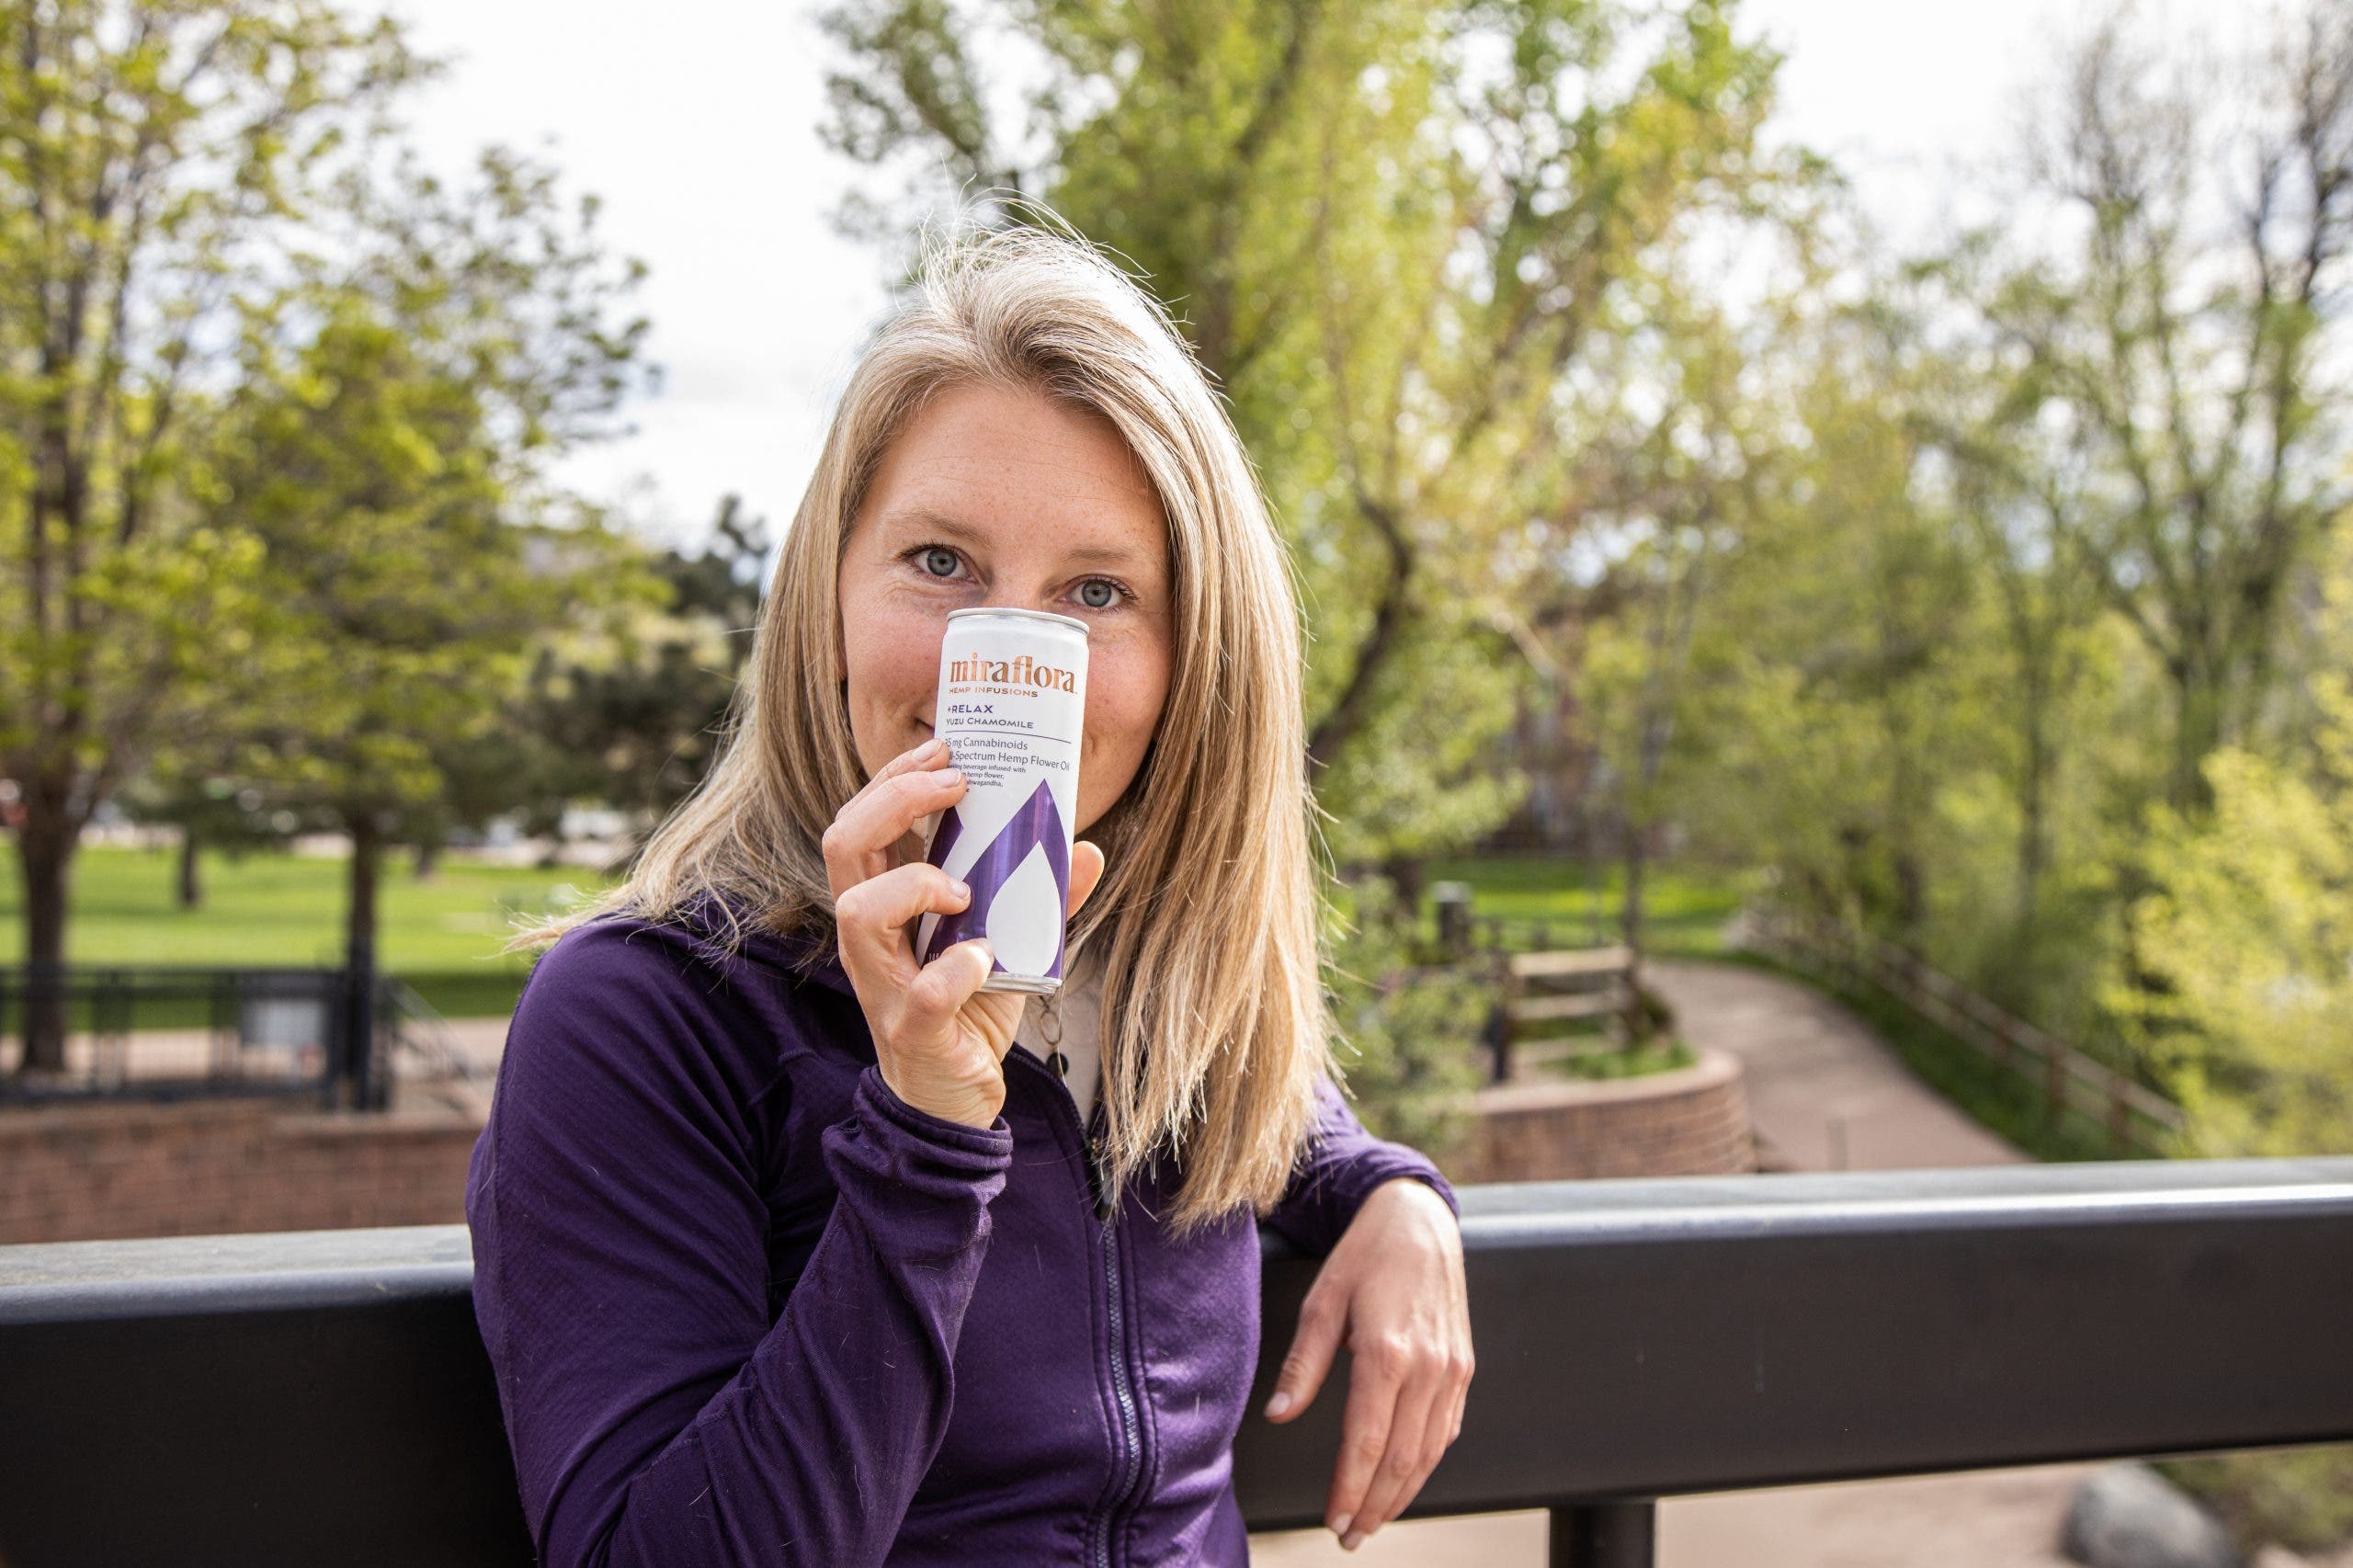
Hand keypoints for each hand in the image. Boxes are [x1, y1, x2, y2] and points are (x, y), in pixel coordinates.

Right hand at [823, 735, 1106, 1128]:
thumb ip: (1042, 896)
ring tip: (963, 887)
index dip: (894, 778)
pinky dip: (956, 971)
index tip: (945, 748)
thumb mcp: (1008, 941)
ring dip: (913, 884)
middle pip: (842, 845)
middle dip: (894, 801)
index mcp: (884, 903)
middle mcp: (870, 937)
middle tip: (956, 786)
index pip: (862, 821)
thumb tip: (1087, 846)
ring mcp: (883, 983)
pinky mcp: (912, 1030)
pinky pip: (921, 994)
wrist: (954, 1100)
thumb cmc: (968, 1008)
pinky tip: (984, 960)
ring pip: (858, 913)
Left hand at [1262, 1177, 1471, 1550]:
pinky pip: (1448, 1429)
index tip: (1333, 1520)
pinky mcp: (1464, 1367)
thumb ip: (1303, 1363)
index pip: (1367, 1441)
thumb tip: (1277, 1414)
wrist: (1419, 1220)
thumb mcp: (1322, 1300)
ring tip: (1374, 1521)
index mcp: (1387, 1351)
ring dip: (1403, 1494)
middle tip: (1350, 1536)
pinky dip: (1427, 1463)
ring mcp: (1453, 1369)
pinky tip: (1404, 1480)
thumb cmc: (1364, 1257)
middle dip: (1375, 1505)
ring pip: (1431, 1451)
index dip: (1349, 1488)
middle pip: (1403, 1458)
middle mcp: (1428, 1366)